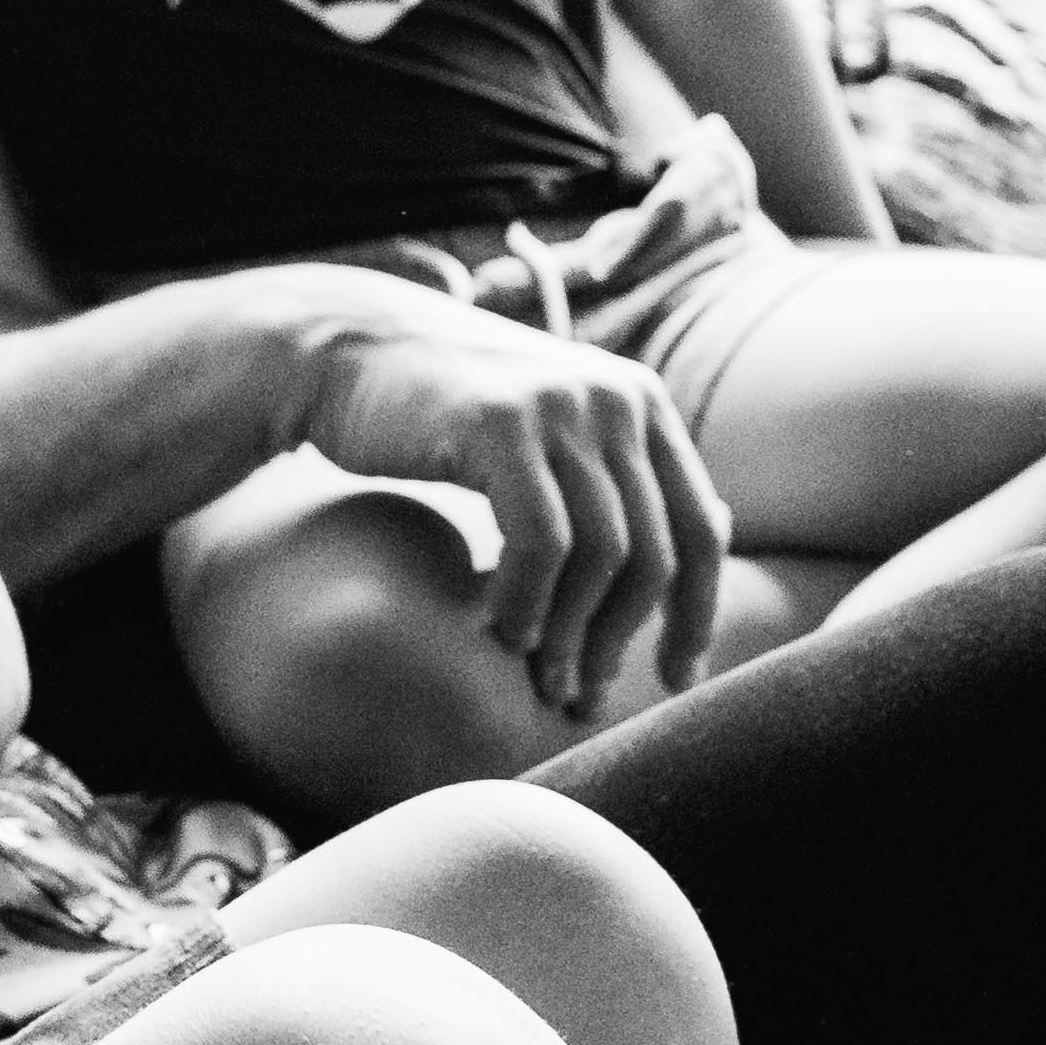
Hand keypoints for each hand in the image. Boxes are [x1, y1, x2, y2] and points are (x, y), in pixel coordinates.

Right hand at [293, 294, 728, 725]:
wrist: (345, 350)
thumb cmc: (441, 411)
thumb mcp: (545, 432)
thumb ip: (610, 478)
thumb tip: (693, 544)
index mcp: (641, 404)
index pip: (700, 528)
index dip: (697, 615)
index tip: (675, 680)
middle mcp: (615, 398)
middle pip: (657, 551)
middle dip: (625, 638)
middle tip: (585, 695)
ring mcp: (559, 407)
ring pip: (603, 553)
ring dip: (574, 632)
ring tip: (540, 678)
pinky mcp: (499, 424)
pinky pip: (540, 541)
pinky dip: (527, 600)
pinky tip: (502, 630)